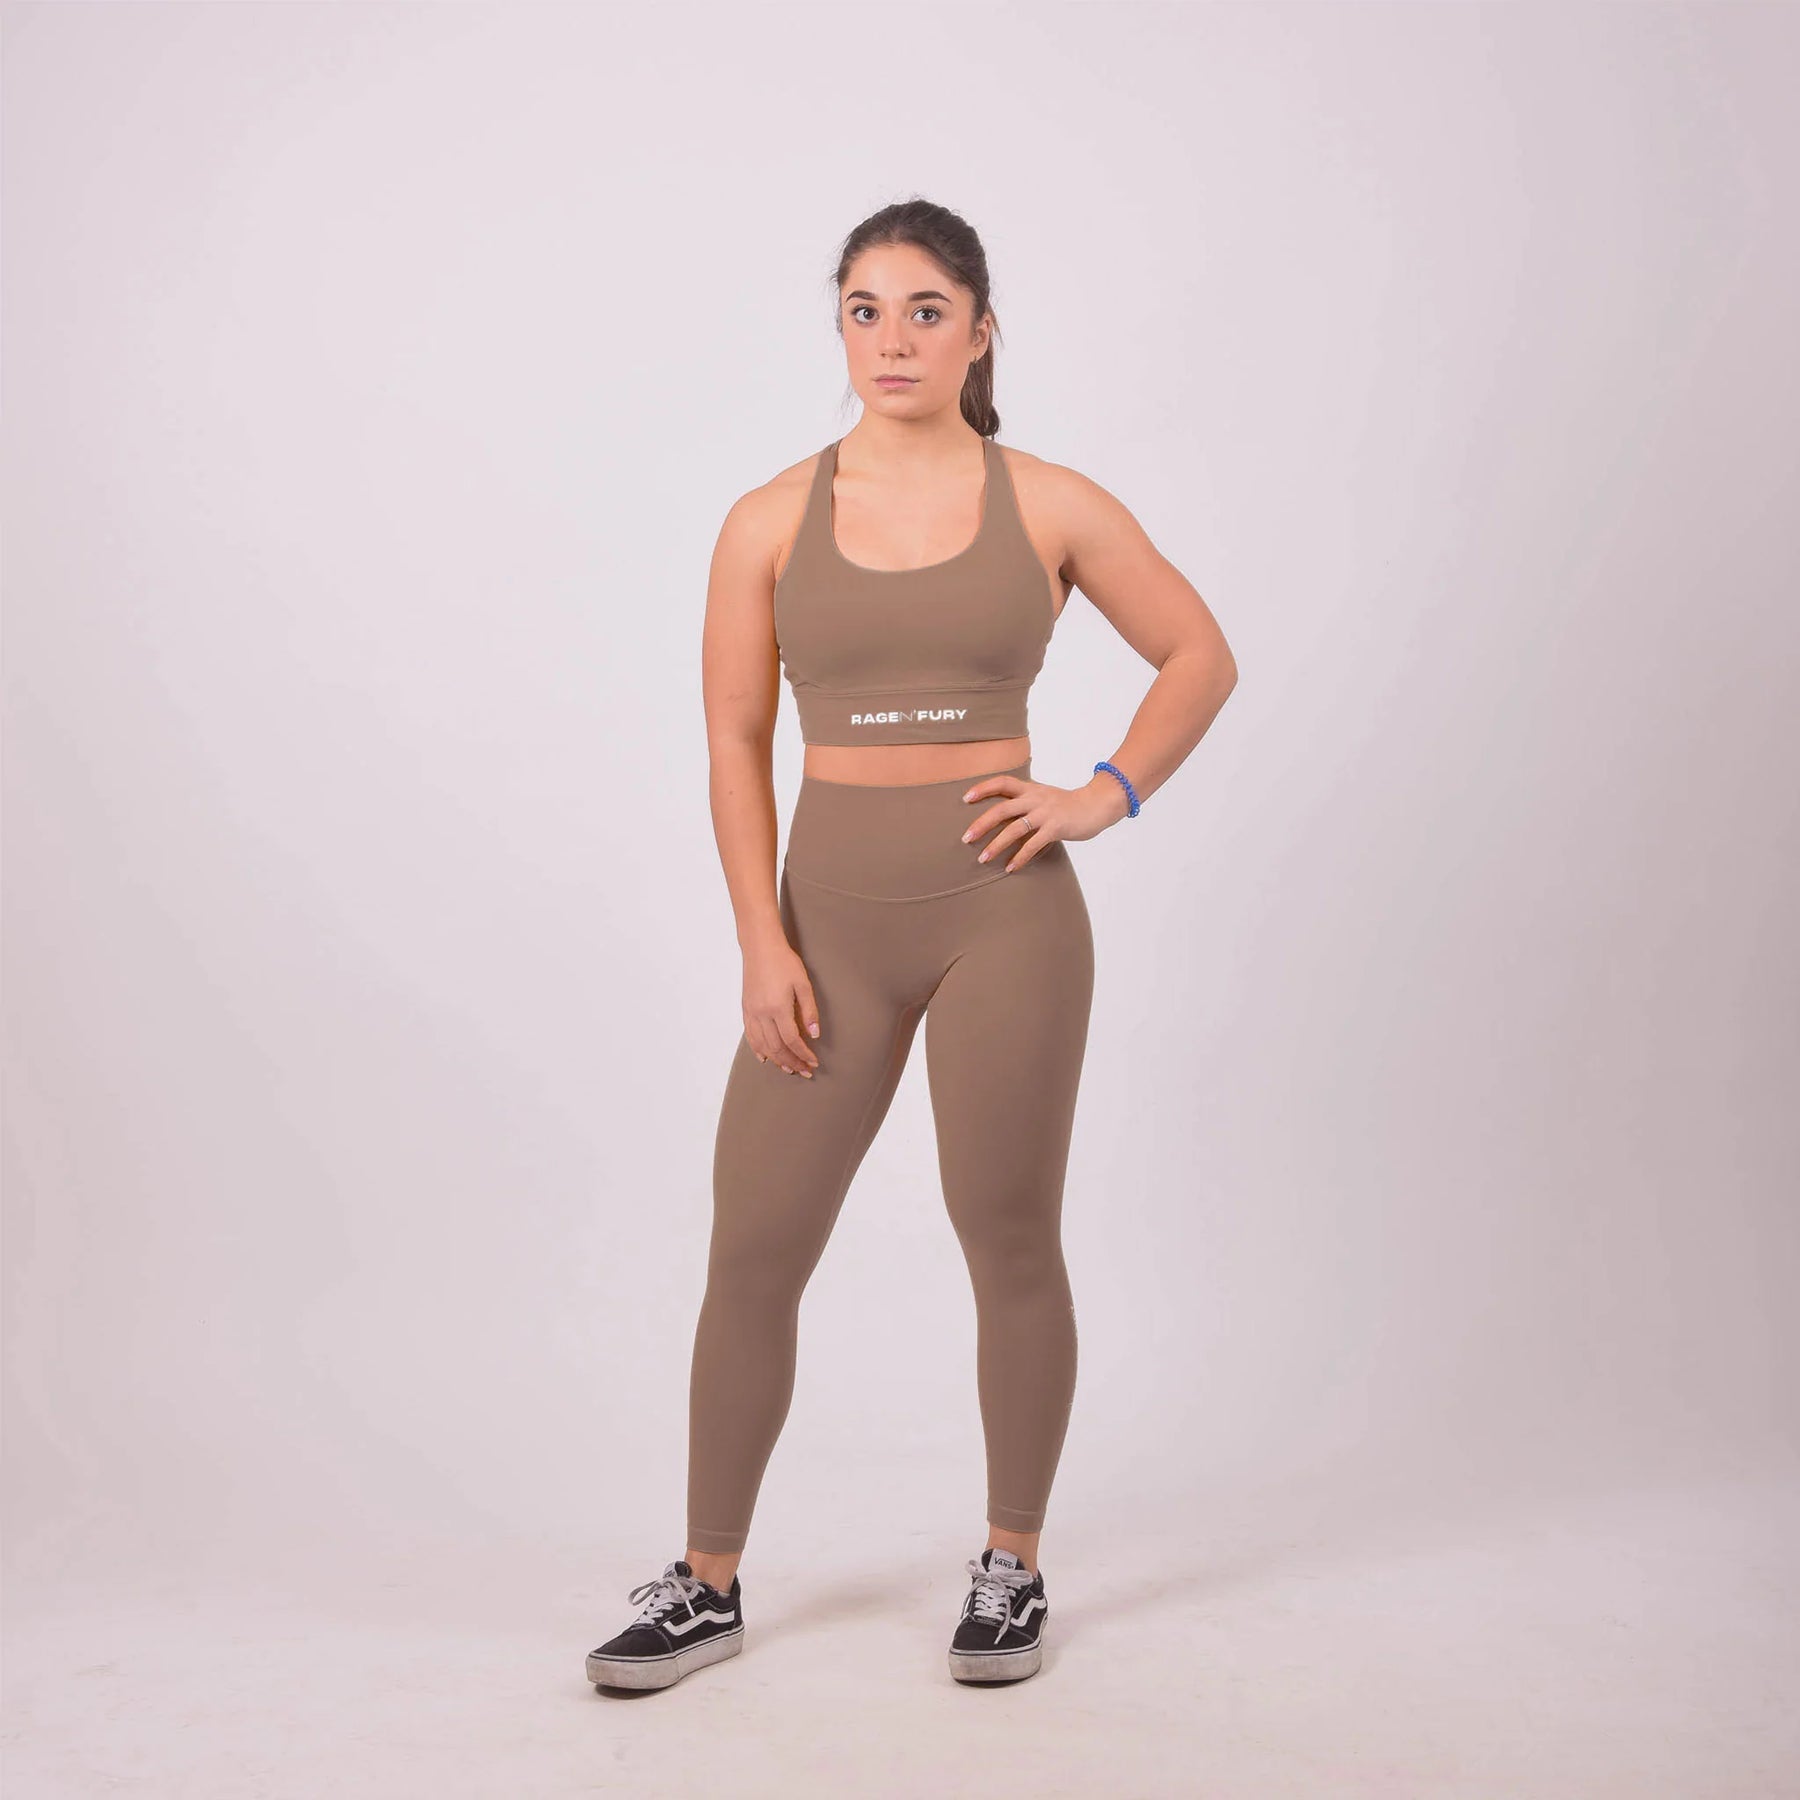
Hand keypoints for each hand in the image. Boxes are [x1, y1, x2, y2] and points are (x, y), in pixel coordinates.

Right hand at [741, 939, 820, 1076]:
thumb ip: (809, 1011)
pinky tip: (764, 1057)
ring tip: (788, 1068)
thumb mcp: (803, 984)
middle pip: (776, 1047)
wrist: (760, 947)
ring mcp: (752, 1013)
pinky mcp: (746, 1009)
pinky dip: (758, 1049)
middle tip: (804, 1071)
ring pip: (762, 1045)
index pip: (792, 1040)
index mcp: (778, 1008)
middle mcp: (762, 1014)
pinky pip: (750, 1036)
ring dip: (776, 1060)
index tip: (813, 1062)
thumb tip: (814, 1034)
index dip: (803, 1054)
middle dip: (792, 1062)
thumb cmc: (784, 962)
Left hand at [959, 770, 1130, 873]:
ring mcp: (1045, 813)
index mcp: (1030, 789)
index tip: (965, 798)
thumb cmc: (1067, 805)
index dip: (983, 788)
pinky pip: (1033, 844)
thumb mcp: (1043, 797)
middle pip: (1002, 809)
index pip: (1002, 782)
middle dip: (981, 824)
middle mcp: (1035, 799)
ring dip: (996, 845)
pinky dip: (1020, 857)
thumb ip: (1024, 803)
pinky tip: (1010, 867)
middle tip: (966, 838)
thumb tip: (1000, 817)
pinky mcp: (1056, 828)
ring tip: (983, 858)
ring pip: (1015, 829)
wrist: (1096, 805)